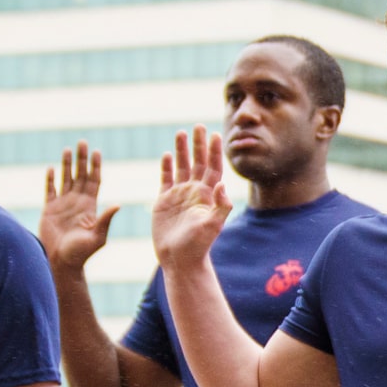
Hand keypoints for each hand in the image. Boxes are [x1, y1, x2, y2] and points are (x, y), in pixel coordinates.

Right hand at [39, 143, 119, 270]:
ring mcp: (63, 204)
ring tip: (68, 149)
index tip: (97, 152)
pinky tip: (52, 168)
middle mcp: (77, 202)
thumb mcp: (97, 237)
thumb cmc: (82, 253)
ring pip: (65, 179)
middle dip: (81, 159)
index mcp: (90, 206)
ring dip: (67, 165)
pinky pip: (50, 190)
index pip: (94, 181)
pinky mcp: (49, 209)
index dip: (95, 167)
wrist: (62, 262)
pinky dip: (50, 179)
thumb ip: (105, 220)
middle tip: (82, 142)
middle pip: (80, 175)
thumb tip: (118, 204)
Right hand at [150, 127, 232, 269]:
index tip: (216, 134)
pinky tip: (166, 155)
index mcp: (208, 196)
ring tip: (181, 132)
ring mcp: (179, 196)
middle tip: (198, 126)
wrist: (180, 259)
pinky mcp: (164, 202)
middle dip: (199, 144)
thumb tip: (222, 184)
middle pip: (198, 163)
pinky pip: (165, 180)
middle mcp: (195, 193)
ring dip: (182, 151)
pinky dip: (166, 167)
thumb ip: (220, 206)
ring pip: (181, 167)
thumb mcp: (212, 226)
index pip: (213, 168)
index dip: (214, 152)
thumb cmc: (198, 246)